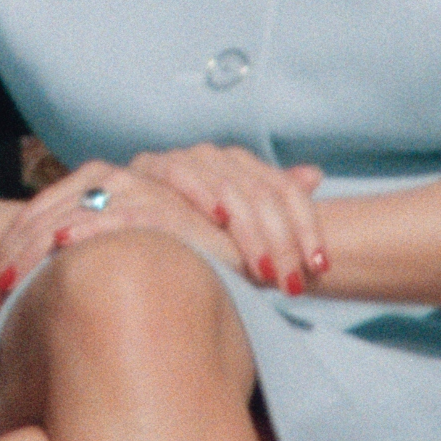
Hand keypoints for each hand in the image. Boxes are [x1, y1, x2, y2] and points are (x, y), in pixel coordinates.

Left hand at [0, 161, 233, 316]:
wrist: (245, 245)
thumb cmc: (184, 253)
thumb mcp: (127, 245)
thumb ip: (89, 251)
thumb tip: (38, 283)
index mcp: (97, 182)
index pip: (35, 216)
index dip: (6, 254)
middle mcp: (111, 179)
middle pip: (38, 222)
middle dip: (7, 265)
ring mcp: (133, 191)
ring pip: (59, 226)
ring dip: (26, 265)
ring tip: (4, 301)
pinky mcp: (156, 210)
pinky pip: (103, 228)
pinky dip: (75, 244)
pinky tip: (52, 268)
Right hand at [120, 145, 327, 295]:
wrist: (119, 223)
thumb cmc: (183, 234)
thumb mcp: (233, 230)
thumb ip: (272, 204)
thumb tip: (315, 174)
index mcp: (239, 167)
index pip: (284, 190)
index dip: (307, 226)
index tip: (321, 266)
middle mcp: (215, 157)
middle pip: (263, 193)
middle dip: (282, 241)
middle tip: (292, 283)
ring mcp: (184, 158)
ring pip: (230, 188)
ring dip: (250, 232)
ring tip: (263, 270)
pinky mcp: (150, 165)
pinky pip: (180, 173)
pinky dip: (200, 192)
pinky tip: (218, 216)